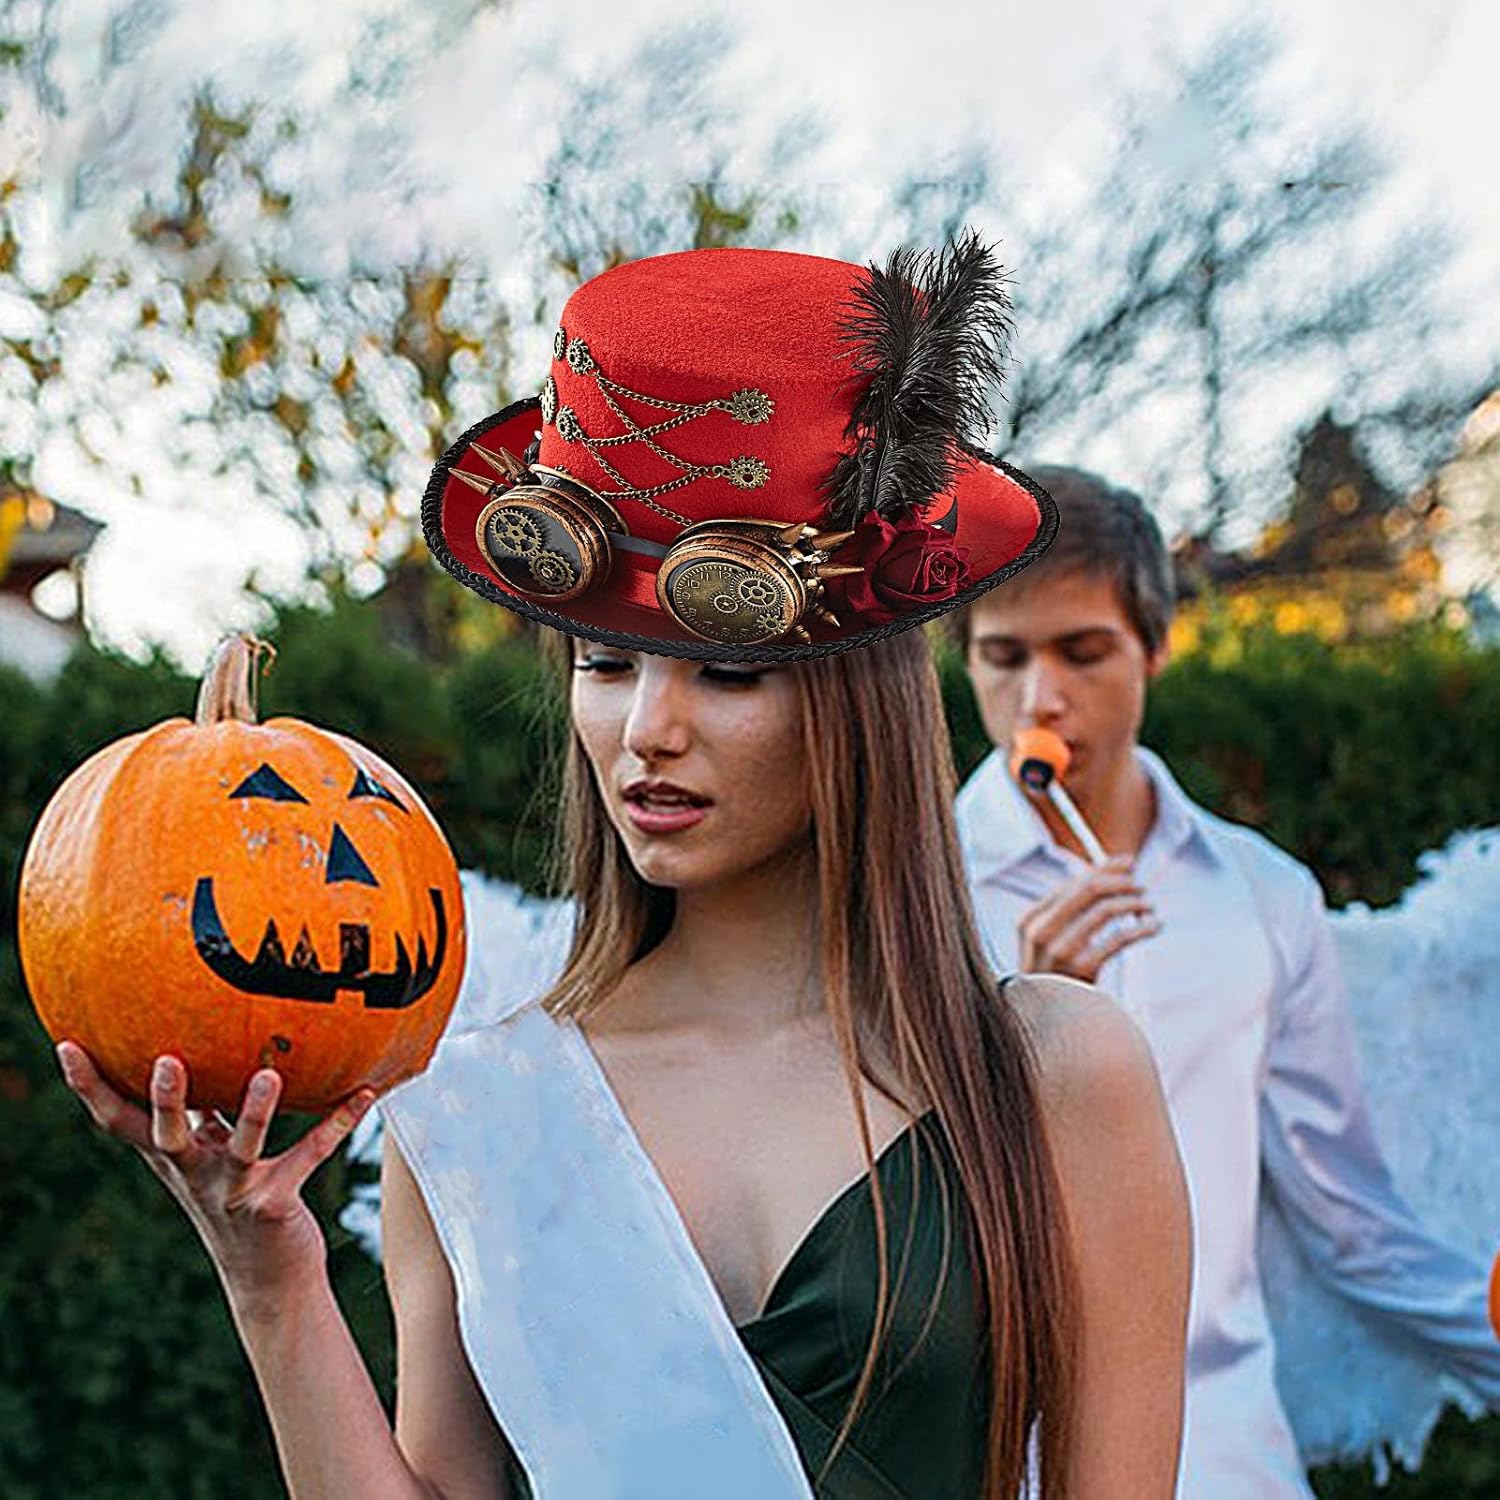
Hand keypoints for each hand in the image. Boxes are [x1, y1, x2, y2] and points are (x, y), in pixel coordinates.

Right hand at [55, 1041, 374, 1310]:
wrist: (268, 1280)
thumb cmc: (235, 1201)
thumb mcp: (207, 1159)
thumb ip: (200, 1114)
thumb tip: (194, 1055)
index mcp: (173, 1159)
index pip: (118, 1120)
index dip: (90, 1087)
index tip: (67, 1046)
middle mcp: (195, 1175)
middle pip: (168, 1134)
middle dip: (166, 1099)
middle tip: (166, 1060)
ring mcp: (233, 1191)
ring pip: (242, 1148)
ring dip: (256, 1112)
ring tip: (269, 1076)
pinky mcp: (275, 1203)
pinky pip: (309, 1156)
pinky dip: (337, 1123)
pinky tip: (364, 1094)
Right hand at [1017, 854, 1161, 981]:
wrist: (1047, 1025)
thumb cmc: (1055, 981)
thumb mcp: (1050, 943)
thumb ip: (1070, 912)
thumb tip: (1109, 873)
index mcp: (1030, 919)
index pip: (1072, 883)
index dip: (1105, 868)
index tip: (1128, 862)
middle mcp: (1041, 931)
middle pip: (1089, 889)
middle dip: (1121, 882)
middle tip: (1141, 887)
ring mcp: (1060, 950)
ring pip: (1105, 909)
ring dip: (1134, 903)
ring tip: (1148, 906)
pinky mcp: (1081, 968)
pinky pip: (1119, 938)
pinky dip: (1142, 928)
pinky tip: (1153, 926)